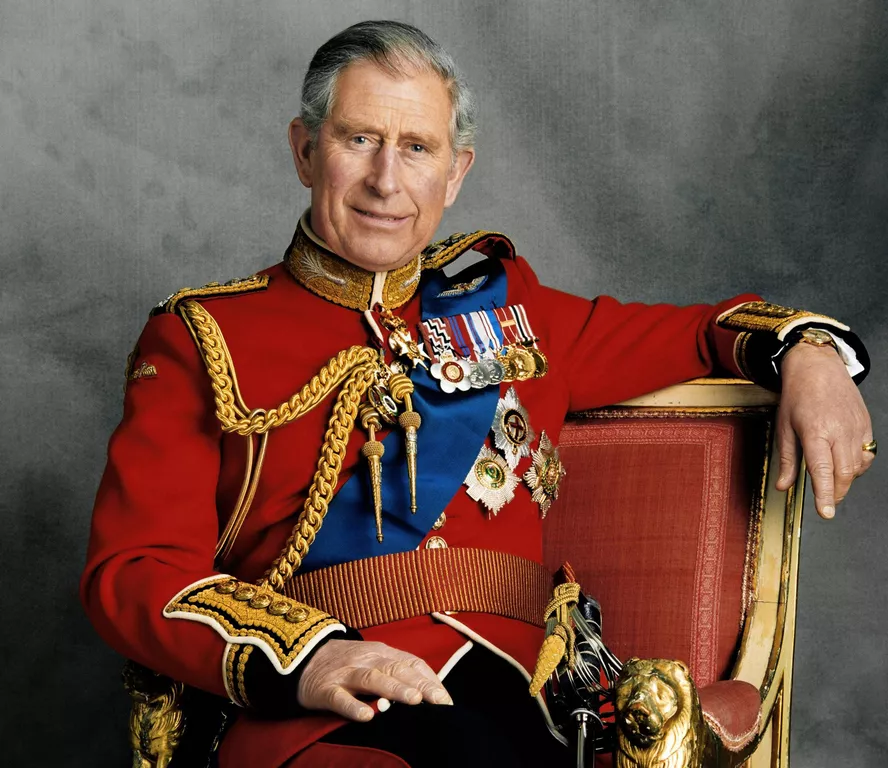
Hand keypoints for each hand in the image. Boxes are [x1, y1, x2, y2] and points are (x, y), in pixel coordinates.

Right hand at [297, 639, 452, 720]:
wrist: (302, 655)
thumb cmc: (349, 664)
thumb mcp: (376, 661)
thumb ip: (400, 673)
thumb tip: (433, 694)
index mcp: (383, 653)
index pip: (412, 664)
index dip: (430, 681)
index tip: (446, 702)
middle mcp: (367, 659)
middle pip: (397, 669)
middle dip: (419, 684)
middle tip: (438, 701)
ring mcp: (345, 673)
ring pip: (372, 679)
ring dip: (394, 689)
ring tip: (413, 701)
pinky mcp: (324, 689)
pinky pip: (339, 698)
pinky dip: (353, 707)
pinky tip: (367, 717)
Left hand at [776, 343, 873, 517]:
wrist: (817, 367)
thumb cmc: (797, 396)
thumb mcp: (784, 427)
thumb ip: (786, 460)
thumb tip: (783, 486)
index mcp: (815, 432)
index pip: (822, 471)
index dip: (824, 494)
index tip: (825, 513)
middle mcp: (838, 431)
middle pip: (844, 473)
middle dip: (837, 493)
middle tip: (827, 502)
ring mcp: (855, 428)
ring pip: (857, 466)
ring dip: (846, 480)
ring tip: (832, 482)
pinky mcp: (866, 425)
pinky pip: (867, 454)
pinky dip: (857, 466)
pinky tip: (844, 464)